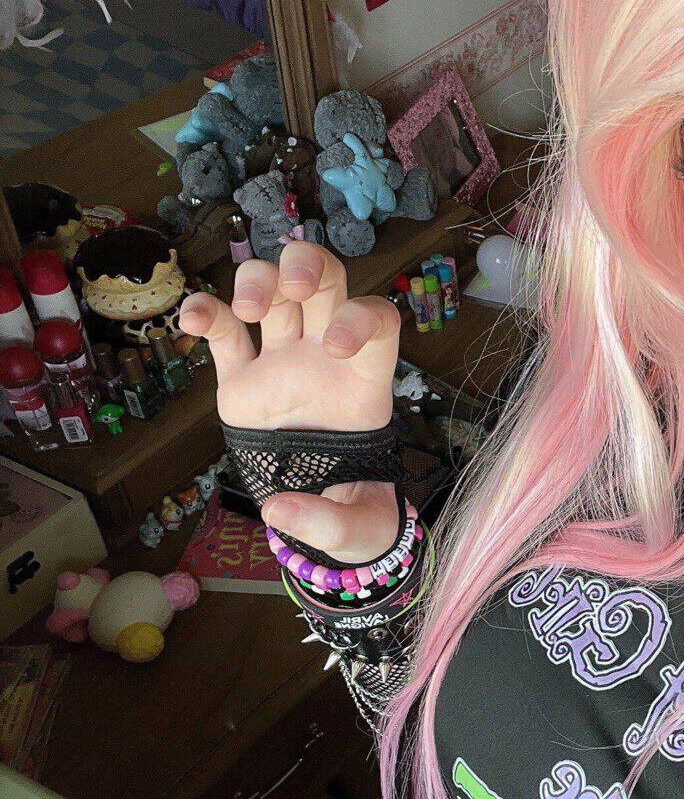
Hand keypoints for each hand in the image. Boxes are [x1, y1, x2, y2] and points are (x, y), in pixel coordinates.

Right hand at [177, 242, 402, 567]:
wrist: (323, 519)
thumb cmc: (354, 515)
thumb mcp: (355, 531)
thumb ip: (325, 522)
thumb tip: (280, 513)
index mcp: (363, 384)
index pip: (378, 325)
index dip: (361, 319)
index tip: (335, 347)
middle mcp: (324, 361)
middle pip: (327, 283)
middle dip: (309, 267)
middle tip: (290, 286)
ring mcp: (282, 364)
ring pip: (275, 294)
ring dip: (258, 280)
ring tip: (245, 309)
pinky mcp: (242, 381)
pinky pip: (224, 335)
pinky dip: (206, 314)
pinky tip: (190, 318)